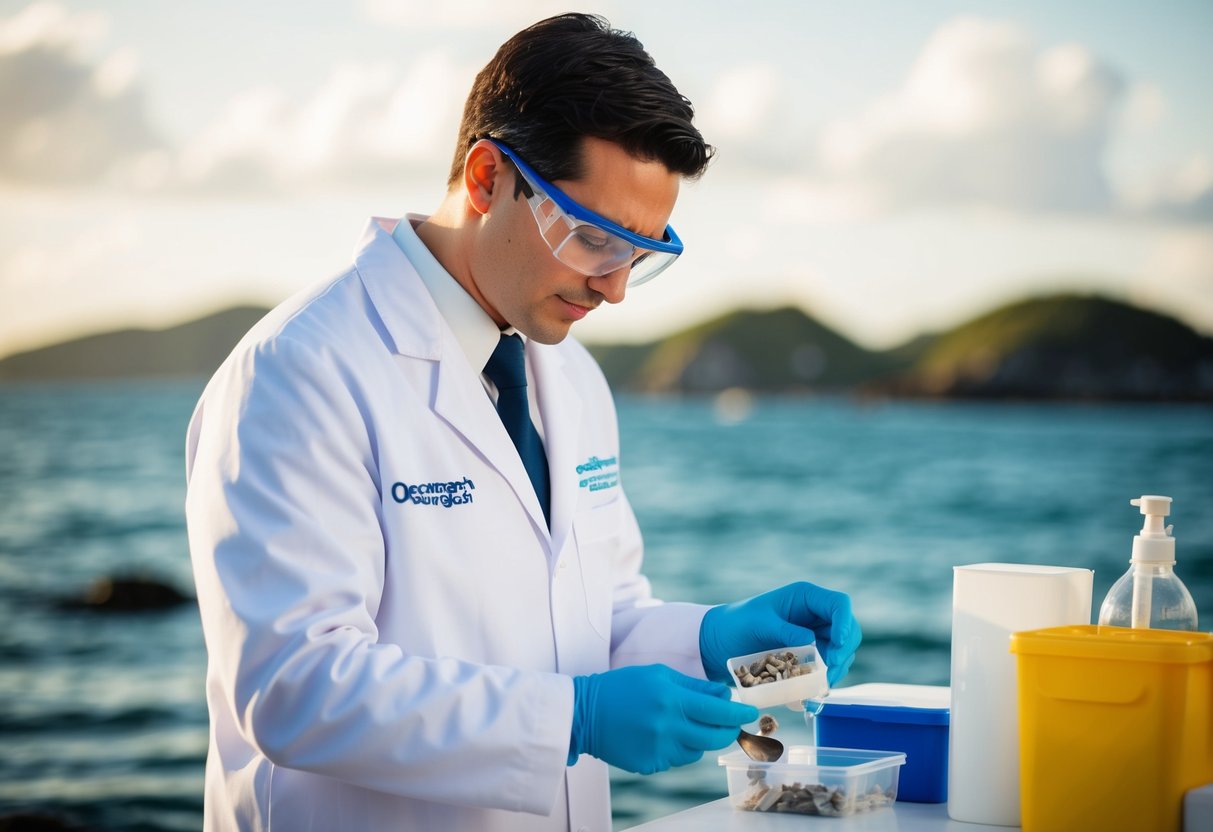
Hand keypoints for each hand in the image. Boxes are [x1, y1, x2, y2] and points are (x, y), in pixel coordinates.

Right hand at [568, 665, 758, 773]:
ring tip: (685, 722)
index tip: (750, 711)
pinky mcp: (650, 764)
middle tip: (730, 723)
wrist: (585, 712)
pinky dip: (678, 747)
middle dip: (728, 730)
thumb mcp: (660, 675)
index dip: (739, 713)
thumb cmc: (623, 687)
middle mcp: (667, 727)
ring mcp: (658, 749)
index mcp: (671, 699)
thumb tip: (724, 696)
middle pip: (715, 737)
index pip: (719, 712)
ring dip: (700, 738)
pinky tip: (662, 734)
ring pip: (697, 750)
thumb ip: (695, 686)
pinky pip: (677, 759)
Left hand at [699, 582, 861, 687]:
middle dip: (843, 652)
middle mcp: (815, 614)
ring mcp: (815, 635)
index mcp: (805, 597)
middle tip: (831, 672)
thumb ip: (785, 631)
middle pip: (848, 630)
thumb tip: (813, 641)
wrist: (719, 643)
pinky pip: (827, 666)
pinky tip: (813, 690)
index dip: (845, 623)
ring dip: (837, 669)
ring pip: (841, 651)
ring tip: (821, 685)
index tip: (838, 644)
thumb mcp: (759, 624)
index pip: (839, 604)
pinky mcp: (810, 654)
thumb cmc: (736, 624)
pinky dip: (825, 678)